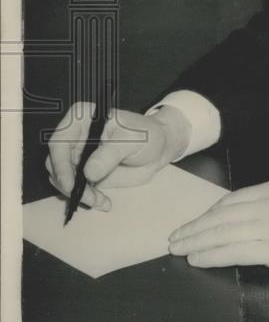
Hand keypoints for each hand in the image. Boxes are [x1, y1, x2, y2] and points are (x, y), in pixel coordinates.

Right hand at [46, 102, 189, 209]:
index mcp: (82, 118)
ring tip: (100, 201)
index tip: (70, 184)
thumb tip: (89, 172)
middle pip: (56, 163)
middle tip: (89, 198)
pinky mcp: (84, 172)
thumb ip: (111, 153)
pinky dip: (87, 198)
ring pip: (63, 179)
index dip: (60, 164)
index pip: (59, 141)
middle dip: (69, 184)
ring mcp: (78, 155)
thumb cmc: (147, 135)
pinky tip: (103, 202)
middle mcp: (75, 136)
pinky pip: (76, 188)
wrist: (158, 148)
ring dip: (78, 194)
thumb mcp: (133, 140)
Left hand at [168, 178, 268, 288]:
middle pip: (224, 215)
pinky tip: (199, 259)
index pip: (232, 200)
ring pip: (225, 232)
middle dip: (195, 227)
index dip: (207, 214)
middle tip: (173, 238)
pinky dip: (214, 254)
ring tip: (180, 249)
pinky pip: (237, 250)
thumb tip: (238, 221)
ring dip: (198, 241)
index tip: (191, 224)